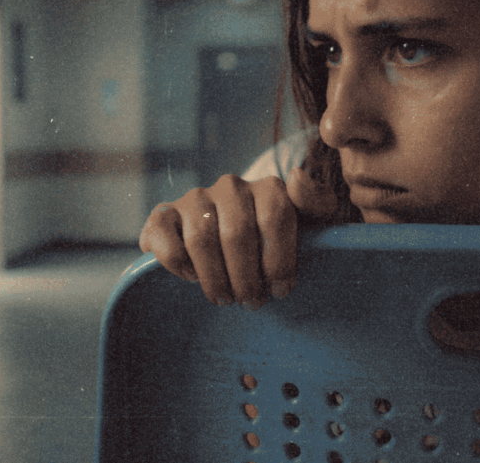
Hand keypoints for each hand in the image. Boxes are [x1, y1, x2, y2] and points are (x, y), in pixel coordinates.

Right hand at [140, 168, 337, 307]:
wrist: (226, 237)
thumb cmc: (273, 239)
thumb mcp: (306, 223)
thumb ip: (316, 202)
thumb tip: (296, 177)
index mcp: (268, 188)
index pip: (276, 217)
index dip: (279, 260)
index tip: (280, 290)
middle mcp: (231, 186)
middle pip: (237, 234)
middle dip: (246, 277)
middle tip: (251, 302)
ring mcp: (195, 198)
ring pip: (202, 239)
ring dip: (215, 278)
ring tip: (225, 298)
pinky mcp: (163, 214)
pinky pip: (166, 240)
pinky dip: (180, 265)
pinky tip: (193, 278)